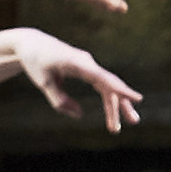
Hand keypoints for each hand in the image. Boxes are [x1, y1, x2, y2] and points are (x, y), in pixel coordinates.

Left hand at [13, 32, 142, 132]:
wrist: (32, 43)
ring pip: (107, 87)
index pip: (104, 79)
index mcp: (78, 64)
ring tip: (117, 128)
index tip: (138, 98)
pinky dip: (107, 98)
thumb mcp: (43, 83)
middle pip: (109, 85)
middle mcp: (88, 63)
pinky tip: (112, 112)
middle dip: (120, 105)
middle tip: (130, 124)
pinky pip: (101, 85)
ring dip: (114, 106)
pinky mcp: (85, 69)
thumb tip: (79, 114)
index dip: (121, 90)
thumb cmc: (35, 61)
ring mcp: (88, 66)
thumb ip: (59, 100)